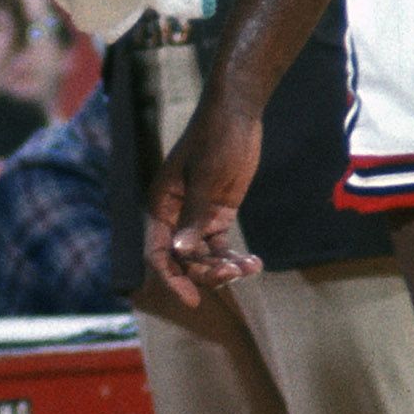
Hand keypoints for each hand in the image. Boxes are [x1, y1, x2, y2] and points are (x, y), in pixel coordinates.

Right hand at [142, 97, 263, 305]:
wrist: (238, 113)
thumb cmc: (216, 139)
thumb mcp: (207, 180)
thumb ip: (194, 217)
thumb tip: (179, 252)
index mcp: (161, 204)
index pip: (159, 252)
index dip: (172, 279)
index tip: (192, 300)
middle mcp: (175, 214)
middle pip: (183, 259)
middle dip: (205, 272)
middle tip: (232, 272)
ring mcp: (197, 214)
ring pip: (204, 256)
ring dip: (223, 267)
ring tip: (248, 267)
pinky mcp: (219, 212)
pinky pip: (221, 245)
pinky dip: (235, 257)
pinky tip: (254, 263)